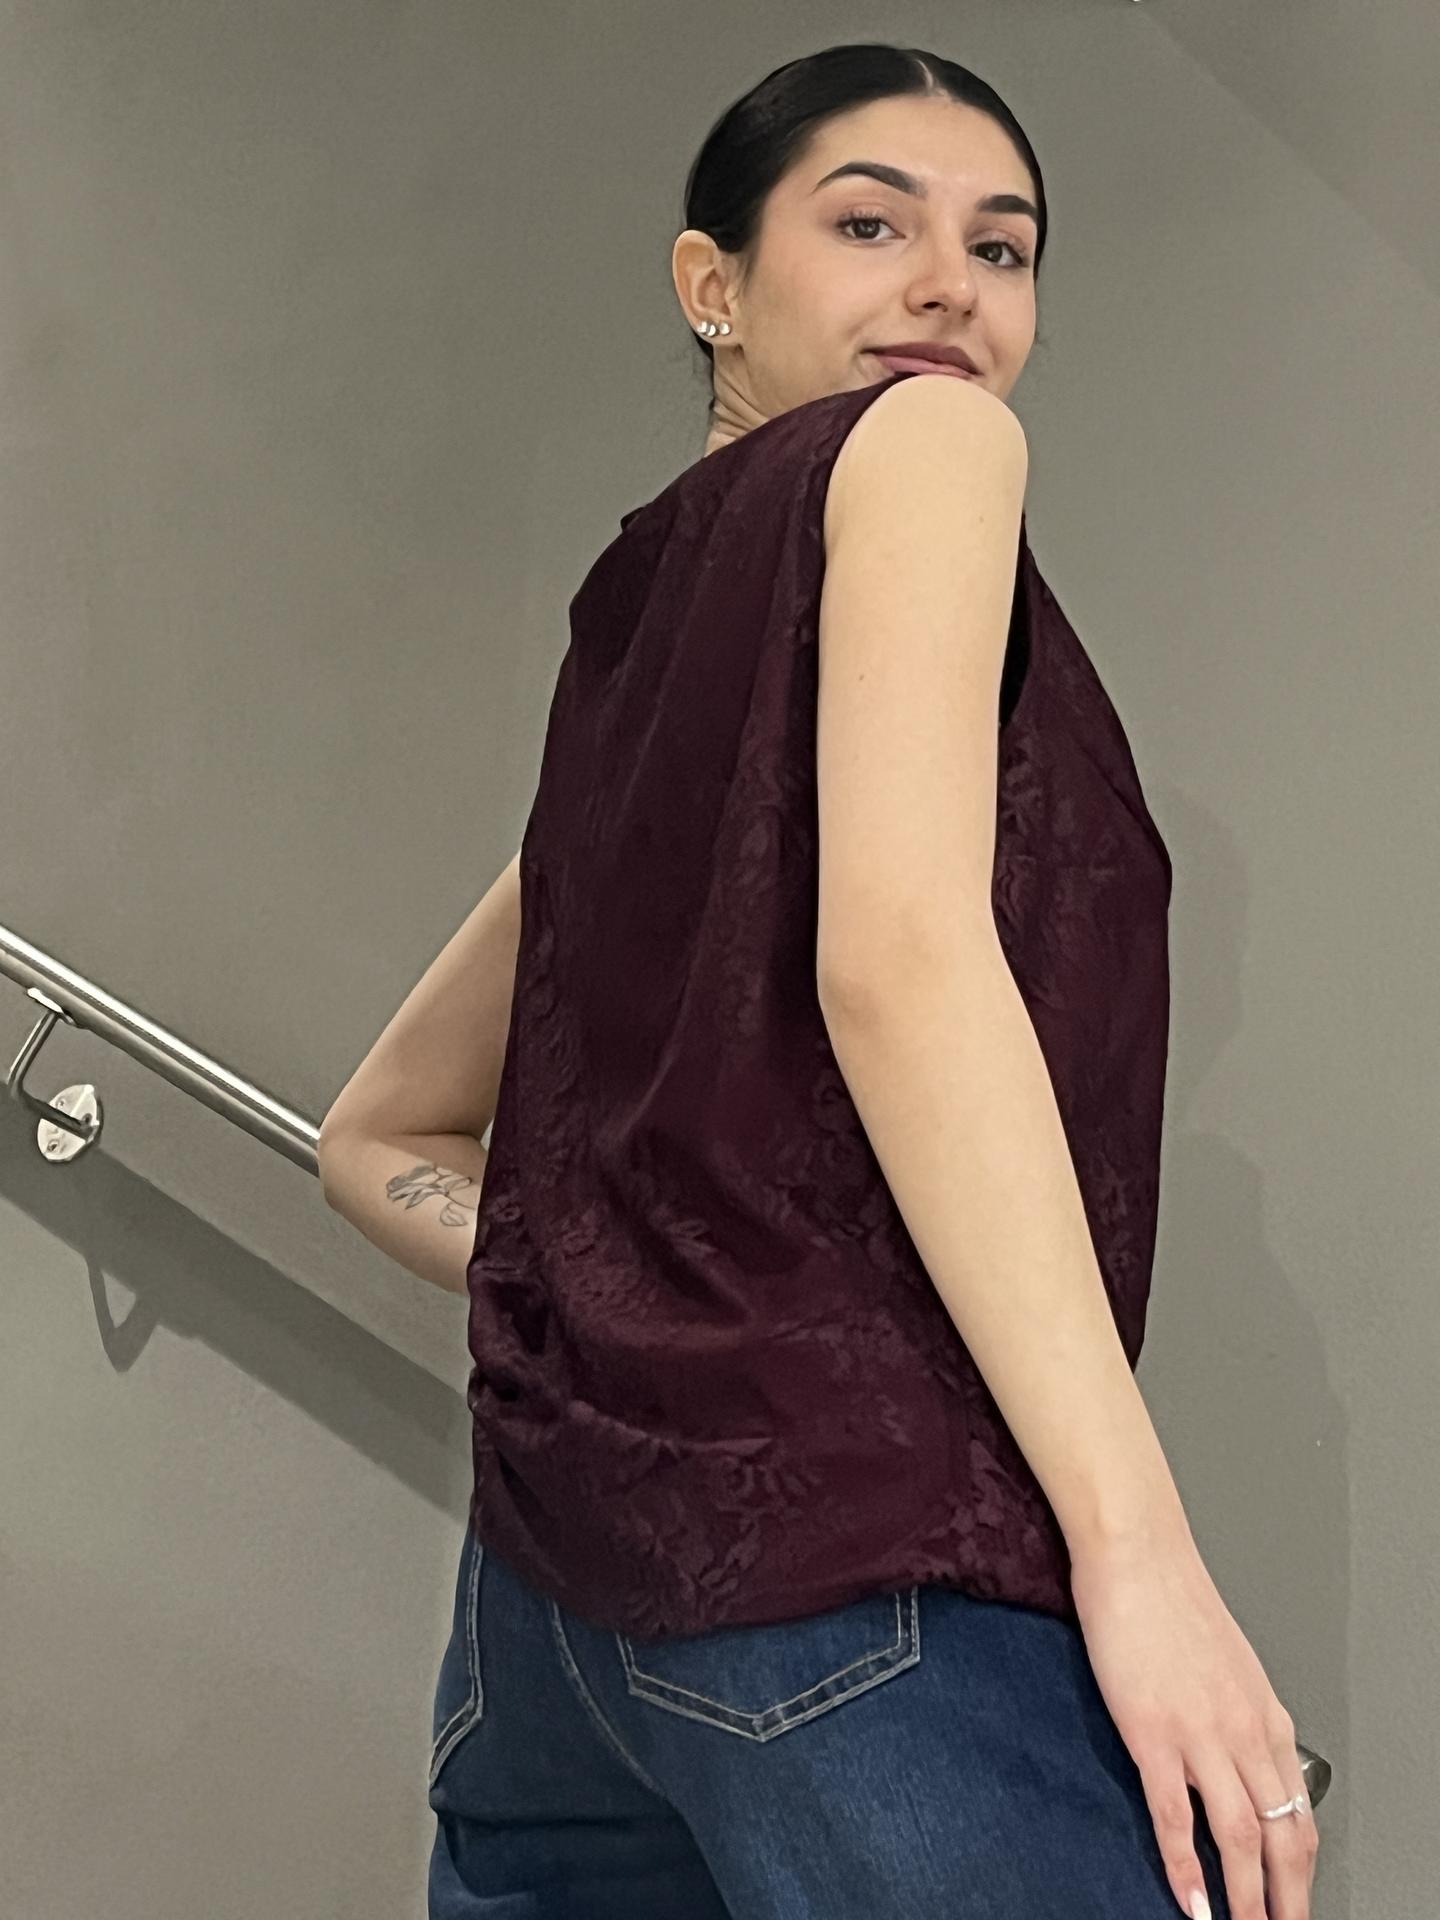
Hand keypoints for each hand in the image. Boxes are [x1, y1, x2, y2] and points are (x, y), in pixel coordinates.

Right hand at [1069, 1530, 1317, 1919]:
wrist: (1137, 1552)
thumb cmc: (1170, 1597)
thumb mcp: (1225, 1661)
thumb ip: (1237, 1712)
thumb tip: (1238, 1755)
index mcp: (1264, 1713)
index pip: (1299, 1810)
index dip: (1302, 1867)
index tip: (1296, 1899)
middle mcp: (1244, 1729)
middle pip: (1282, 1835)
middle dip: (1287, 1898)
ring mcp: (1201, 1734)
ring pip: (1240, 1837)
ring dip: (1246, 1899)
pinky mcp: (1154, 1732)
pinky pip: (1176, 1817)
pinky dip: (1185, 1868)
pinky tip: (1189, 1901)